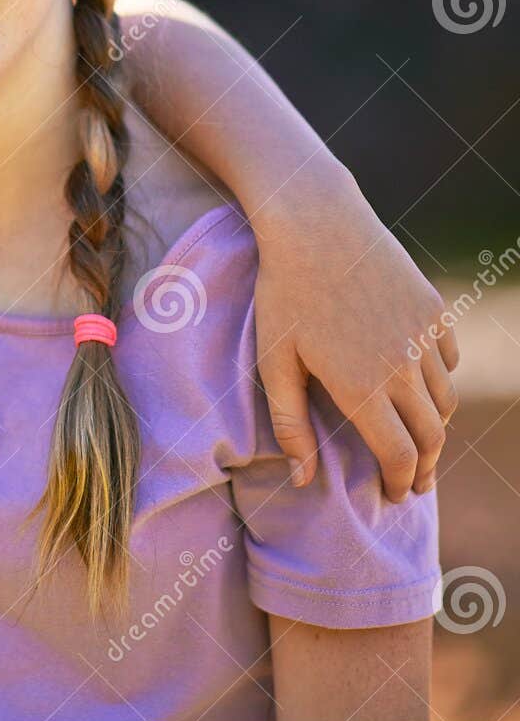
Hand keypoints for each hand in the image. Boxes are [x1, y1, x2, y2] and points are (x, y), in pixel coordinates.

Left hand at [251, 160, 456, 501]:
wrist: (316, 225)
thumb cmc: (283, 294)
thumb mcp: (274, 362)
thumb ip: (290, 424)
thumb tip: (303, 480)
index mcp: (363, 387)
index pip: (401, 456)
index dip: (401, 483)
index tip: (395, 496)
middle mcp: (403, 367)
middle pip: (433, 436)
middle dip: (426, 467)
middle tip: (414, 483)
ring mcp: (424, 336)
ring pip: (444, 399)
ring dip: (434, 426)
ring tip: (416, 439)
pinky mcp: (433, 310)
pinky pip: (447, 360)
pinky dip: (438, 381)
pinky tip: (419, 387)